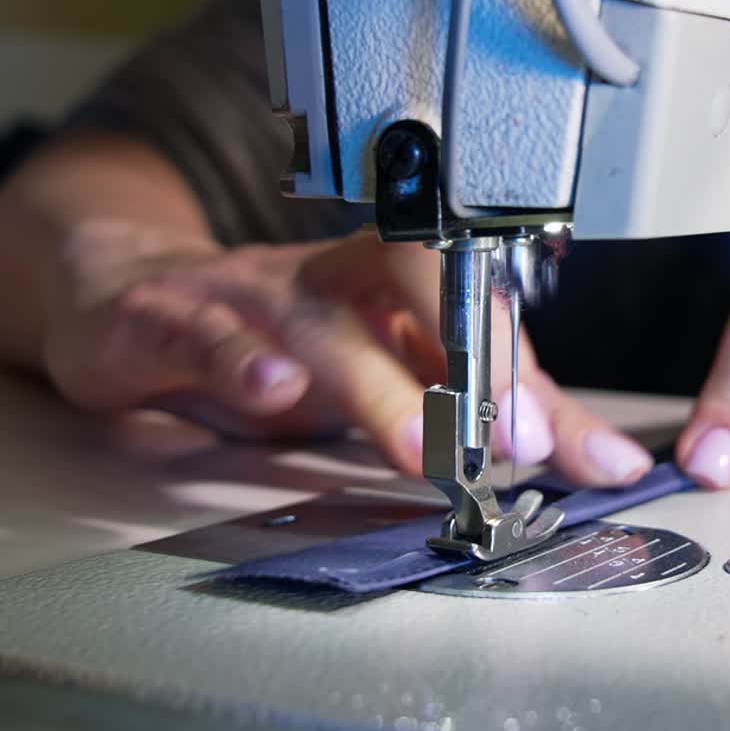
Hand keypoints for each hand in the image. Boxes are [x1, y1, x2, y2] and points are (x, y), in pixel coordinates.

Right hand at [43, 220, 652, 484]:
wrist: (140, 296)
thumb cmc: (283, 335)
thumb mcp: (389, 367)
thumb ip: (484, 409)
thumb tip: (582, 454)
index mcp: (396, 280)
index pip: (484, 314)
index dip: (536, 379)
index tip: (587, 453)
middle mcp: (335, 276)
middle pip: (415, 281)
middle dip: (474, 356)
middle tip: (516, 439)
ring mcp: (257, 294)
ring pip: (324, 324)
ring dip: (377, 388)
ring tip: (420, 447)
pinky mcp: (178, 319)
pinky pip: (214, 335)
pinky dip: (245, 362)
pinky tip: (275, 393)